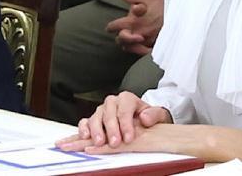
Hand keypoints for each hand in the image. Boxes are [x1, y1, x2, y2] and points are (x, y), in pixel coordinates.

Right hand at [55, 91, 171, 151]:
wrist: (142, 120)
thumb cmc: (149, 118)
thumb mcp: (158, 115)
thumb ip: (154, 114)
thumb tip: (144, 118)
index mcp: (127, 99)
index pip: (125, 110)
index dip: (126, 124)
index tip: (129, 138)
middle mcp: (112, 102)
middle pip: (109, 114)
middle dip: (111, 129)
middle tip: (115, 143)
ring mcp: (101, 111)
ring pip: (95, 117)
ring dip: (96, 130)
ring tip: (100, 142)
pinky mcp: (93, 119)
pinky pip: (85, 121)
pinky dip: (83, 128)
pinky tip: (85, 137)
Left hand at [105, 0, 163, 54]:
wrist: (179, 17)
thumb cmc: (163, 6)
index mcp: (132, 21)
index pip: (114, 26)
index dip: (111, 27)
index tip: (110, 27)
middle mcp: (136, 33)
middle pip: (120, 40)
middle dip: (119, 37)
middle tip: (121, 34)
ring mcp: (144, 42)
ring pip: (129, 48)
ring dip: (128, 44)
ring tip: (129, 41)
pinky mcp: (153, 47)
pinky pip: (141, 53)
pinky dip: (139, 50)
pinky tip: (140, 46)